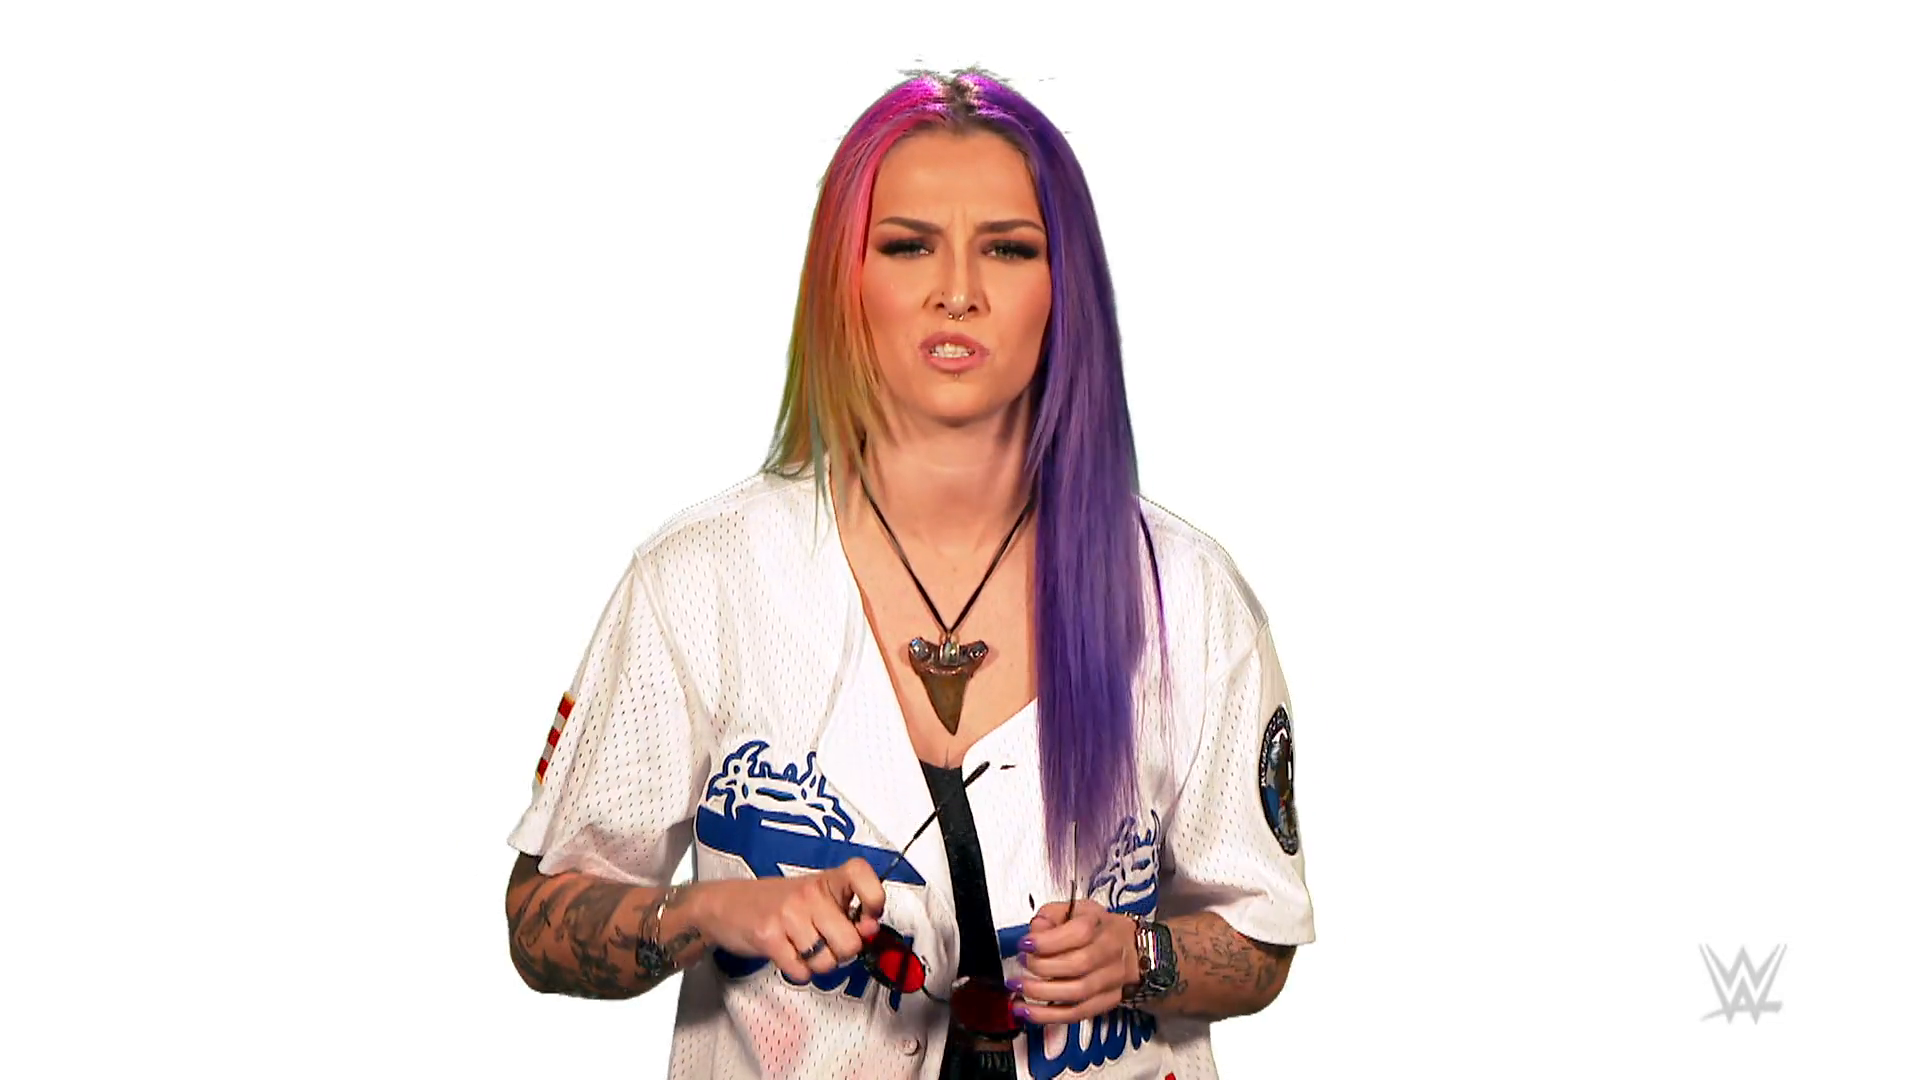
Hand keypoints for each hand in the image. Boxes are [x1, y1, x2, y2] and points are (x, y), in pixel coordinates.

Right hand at [689, 859, 885, 982]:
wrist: (724, 905)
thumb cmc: (777, 904)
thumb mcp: (815, 898)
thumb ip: (845, 912)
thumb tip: (870, 931)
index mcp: (826, 880)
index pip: (863, 875)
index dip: (874, 901)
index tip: (866, 917)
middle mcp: (809, 893)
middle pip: (851, 942)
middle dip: (841, 953)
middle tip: (825, 943)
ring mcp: (788, 914)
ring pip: (827, 963)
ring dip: (817, 965)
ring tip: (802, 948)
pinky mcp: (768, 936)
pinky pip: (802, 972)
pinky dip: (797, 972)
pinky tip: (788, 955)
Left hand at [1012, 900, 1137, 1025]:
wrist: (1133, 949)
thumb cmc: (1099, 928)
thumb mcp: (1075, 909)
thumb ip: (1050, 917)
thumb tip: (1033, 933)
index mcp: (1100, 925)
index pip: (1078, 934)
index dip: (1047, 941)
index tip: (1025, 943)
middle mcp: (1109, 953)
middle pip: (1077, 965)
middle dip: (1042, 966)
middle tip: (1021, 962)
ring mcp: (1110, 980)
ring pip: (1077, 993)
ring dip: (1041, 994)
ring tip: (1018, 988)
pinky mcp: (1106, 1002)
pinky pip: (1077, 1014)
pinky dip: (1049, 1016)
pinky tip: (1028, 1012)